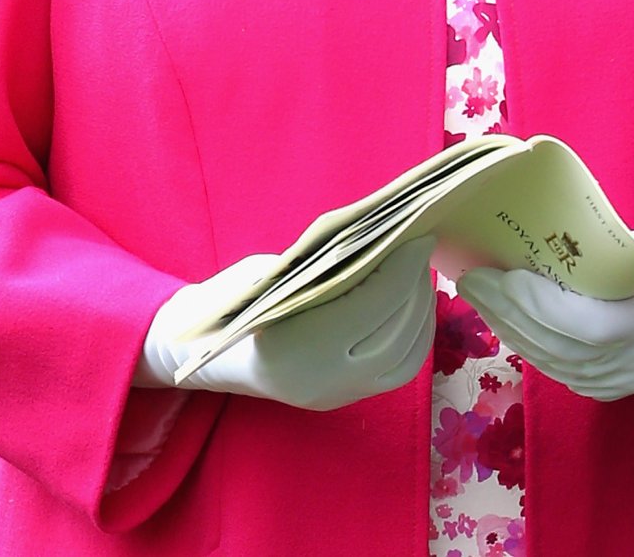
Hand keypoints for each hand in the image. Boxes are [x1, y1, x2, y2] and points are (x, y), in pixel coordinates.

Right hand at [143, 238, 434, 410]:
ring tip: (419, 270)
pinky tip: (413, 301)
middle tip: (422, 246)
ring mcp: (336, 396)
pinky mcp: (346, 399)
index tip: (420, 234)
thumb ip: (327, 264)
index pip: (372, 306)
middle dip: (416, 285)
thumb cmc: (238, 298)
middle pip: (395, 333)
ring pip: (405, 357)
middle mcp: (321, 379)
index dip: (403, 269)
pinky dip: (416, 333)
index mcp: (296, 344)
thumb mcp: (274, 271)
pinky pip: (399, 371)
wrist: (210, 353)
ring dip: (422, 310)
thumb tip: (387, 238)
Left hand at [458, 239, 633, 400]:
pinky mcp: (603, 391)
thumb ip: (597, 250)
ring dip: (506, 325)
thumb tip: (534, 221)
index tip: (505, 274)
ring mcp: (618, 383)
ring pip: (549, 360)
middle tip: (472, 276)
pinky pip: (552, 368)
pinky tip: (499, 315)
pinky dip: (522, 339)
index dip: (543, 304)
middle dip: (508, 309)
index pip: (589, 325)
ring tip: (476, 292)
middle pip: (558, 344)